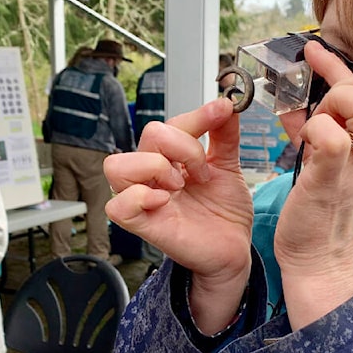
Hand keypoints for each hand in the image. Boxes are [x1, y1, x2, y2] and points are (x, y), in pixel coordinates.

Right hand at [104, 98, 253, 333]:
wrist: (235, 250)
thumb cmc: (224, 212)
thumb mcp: (229, 167)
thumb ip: (224, 135)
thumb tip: (226, 102)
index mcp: (170, 158)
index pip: (169, 123)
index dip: (196, 116)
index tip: (222, 111)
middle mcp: (152, 175)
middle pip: (147, 135)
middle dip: (182, 146)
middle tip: (202, 173)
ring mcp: (144, 200)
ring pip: (117, 165)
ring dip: (156, 168)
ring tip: (180, 186)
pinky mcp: (143, 226)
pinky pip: (117, 206)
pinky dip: (140, 197)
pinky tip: (165, 201)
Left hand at [274, 40, 352, 329]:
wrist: (322, 265)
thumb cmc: (325, 214)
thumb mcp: (334, 163)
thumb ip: (323, 127)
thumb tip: (299, 100)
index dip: (343, 69)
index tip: (314, 55)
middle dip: (340, 87)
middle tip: (318, 115)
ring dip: (329, 106)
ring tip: (312, 134)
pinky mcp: (334, 180)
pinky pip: (330, 136)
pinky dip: (311, 129)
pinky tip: (303, 146)